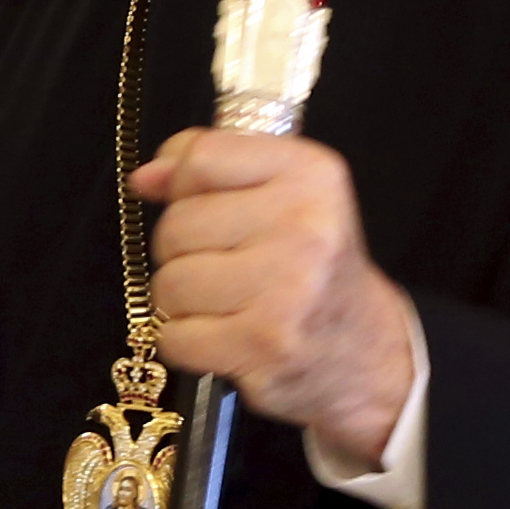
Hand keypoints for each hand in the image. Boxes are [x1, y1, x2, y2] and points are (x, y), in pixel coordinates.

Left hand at [129, 131, 414, 471]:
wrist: (364, 351)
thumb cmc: (311, 265)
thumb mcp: (281, 195)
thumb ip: (211, 170)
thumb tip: (145, 178)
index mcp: (310, 175)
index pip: (201, 158)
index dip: (183, 185)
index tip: (206, 206)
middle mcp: (304, 226)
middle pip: (176, 225)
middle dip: (182, 251)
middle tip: (226, 267)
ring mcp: (285, 289)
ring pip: (169, 283)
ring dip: (182, 301)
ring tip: (225, 304)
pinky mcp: (263, 345)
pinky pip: (174, 337)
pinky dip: (185, 343)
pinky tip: (223, 337)